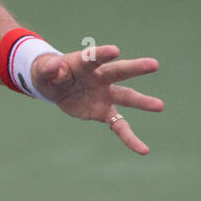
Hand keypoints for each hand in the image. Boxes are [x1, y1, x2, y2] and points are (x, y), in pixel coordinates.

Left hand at [30, 45, 162, 154]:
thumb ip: (47, 69)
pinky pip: (119, 125)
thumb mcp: (41, 71)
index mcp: (83, 63)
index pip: (93, 57)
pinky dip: (129, 138)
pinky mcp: (103, 112)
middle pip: (118, 71)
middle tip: (153, 64)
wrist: (54, 86)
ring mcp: (104, 94)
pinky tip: (143, 149)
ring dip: (142, 102)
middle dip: (135, 68)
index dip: (102, 53)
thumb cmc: (49, 73)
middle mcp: (99, 77)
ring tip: (159, 106)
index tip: (114, 50)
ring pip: (126, 97)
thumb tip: (54, 67)